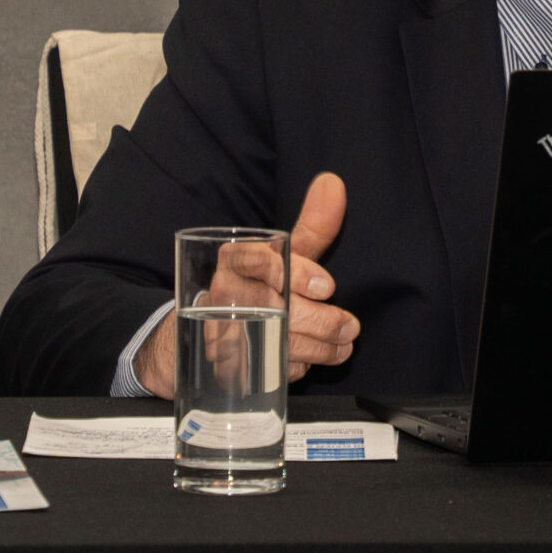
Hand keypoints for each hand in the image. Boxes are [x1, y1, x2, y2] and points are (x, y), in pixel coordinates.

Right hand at [134, 173, 355, 395]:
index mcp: (234, 258)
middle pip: (270, 306)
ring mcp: (218, 328)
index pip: (257, 259)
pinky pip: (260, 368)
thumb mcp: (282, 255)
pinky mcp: (221, 362)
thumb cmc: (254, 285)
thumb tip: (333, 183)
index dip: (294, 274)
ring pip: (271, 340)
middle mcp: (221, 290)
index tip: (327, 287)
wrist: (202, 331)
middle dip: (319, 321)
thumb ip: (310, 226)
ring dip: (314, 349)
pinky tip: (307, 364)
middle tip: (349, 328)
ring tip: (341, 348)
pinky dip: (290, 369)